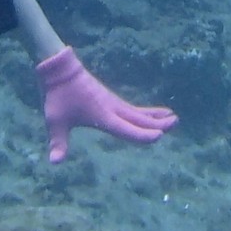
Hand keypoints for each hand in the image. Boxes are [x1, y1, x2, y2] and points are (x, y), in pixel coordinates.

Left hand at [35, 48, 177, 163]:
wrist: (60, 68)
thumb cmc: (58, 95)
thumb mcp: (55, 121)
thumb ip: (58, 142)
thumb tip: (54, 162)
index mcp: (103, 115)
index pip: (126, 129)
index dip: (142, 135)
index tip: (159, 137)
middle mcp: (112, 108)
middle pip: (139, 118)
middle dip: (158, 123)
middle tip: (176, 123)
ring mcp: (113, 102)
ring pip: (139, 112)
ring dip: (156, 116)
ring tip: (173, 118)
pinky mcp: (111, 99)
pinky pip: (133, 108)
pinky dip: (146, 112)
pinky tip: (154, 114)